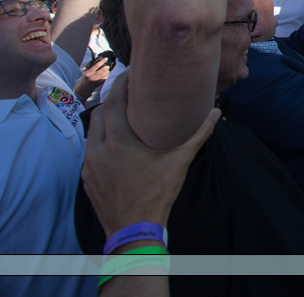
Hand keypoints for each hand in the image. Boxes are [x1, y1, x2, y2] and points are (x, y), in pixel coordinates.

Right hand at [74, 57, 110, 96]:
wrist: (85, 87)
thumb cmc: (85, 77)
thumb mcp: (84, 70)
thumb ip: (89, 63)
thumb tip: (95, 57)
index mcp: (88, 73)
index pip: (96, 66)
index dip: (102, 61)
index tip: (106, 58)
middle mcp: (92, 77)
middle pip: (102, 70)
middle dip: (106, 67)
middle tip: (107, 66)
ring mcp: (96, 80)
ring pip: (105, 74)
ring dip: (107, 71)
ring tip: (107, 69)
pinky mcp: (100, 83)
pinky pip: (106, 77)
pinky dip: (107, 74)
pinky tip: (106, 73)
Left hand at [82, 69, 220, 237]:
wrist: (134, 229)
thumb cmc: (157, 193)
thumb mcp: (179, 162)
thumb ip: (198, 134)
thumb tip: (215, 112)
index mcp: (118, 141)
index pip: (113, 101)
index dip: (120, 84)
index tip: (130, 74)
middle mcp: (98, 149)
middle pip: (99, 113)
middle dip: (111, 99)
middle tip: (127, 92)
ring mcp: (89, 165)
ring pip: (91, 132)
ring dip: (104, 120)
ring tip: (120, 115)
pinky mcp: (87, 179)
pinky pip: (89, 152)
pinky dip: (99, 142)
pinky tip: (113, 145)